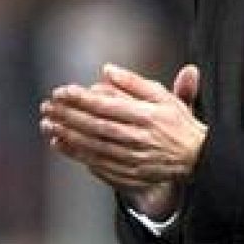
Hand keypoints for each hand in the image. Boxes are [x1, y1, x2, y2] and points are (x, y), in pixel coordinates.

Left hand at [40, 62, 207, 215]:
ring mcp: (132, 158)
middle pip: (95, 126)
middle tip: (47, 107)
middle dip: (68, 116)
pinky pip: (97, 164)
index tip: (61, 91)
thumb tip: (106, 69)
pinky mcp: (128, 174)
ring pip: (93, 146)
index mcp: (146, 116)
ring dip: (67, 135)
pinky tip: (61, 144)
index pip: (106, 106)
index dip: (81, 98)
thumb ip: (134, 83)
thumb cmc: (178, 123)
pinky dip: (77, 154)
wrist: (197, 159)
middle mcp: (138, 138)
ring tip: (47, 124)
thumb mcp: (162, 97)